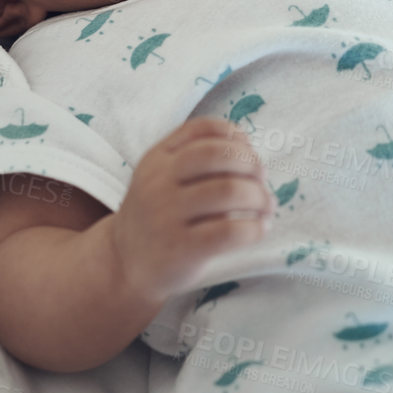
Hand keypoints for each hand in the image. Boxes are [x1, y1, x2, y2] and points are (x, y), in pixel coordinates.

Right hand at [109, 116, 273, 303]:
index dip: (235, 137)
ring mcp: (166, 215)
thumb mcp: (165, 177)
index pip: (202, 129)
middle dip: (251, 164)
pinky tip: (259, 229)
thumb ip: (199, 158)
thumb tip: (248, 149)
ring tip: (266, 207)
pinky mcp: (180, 249)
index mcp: (157, 158)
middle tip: (262, 181)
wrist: (125, 263)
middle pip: (218, 155)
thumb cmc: (159, 215)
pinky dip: (255, 227)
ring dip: (260, 196)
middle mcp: (158, 182)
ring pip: (228, 190)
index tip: (248, 154)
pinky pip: (230, 231)